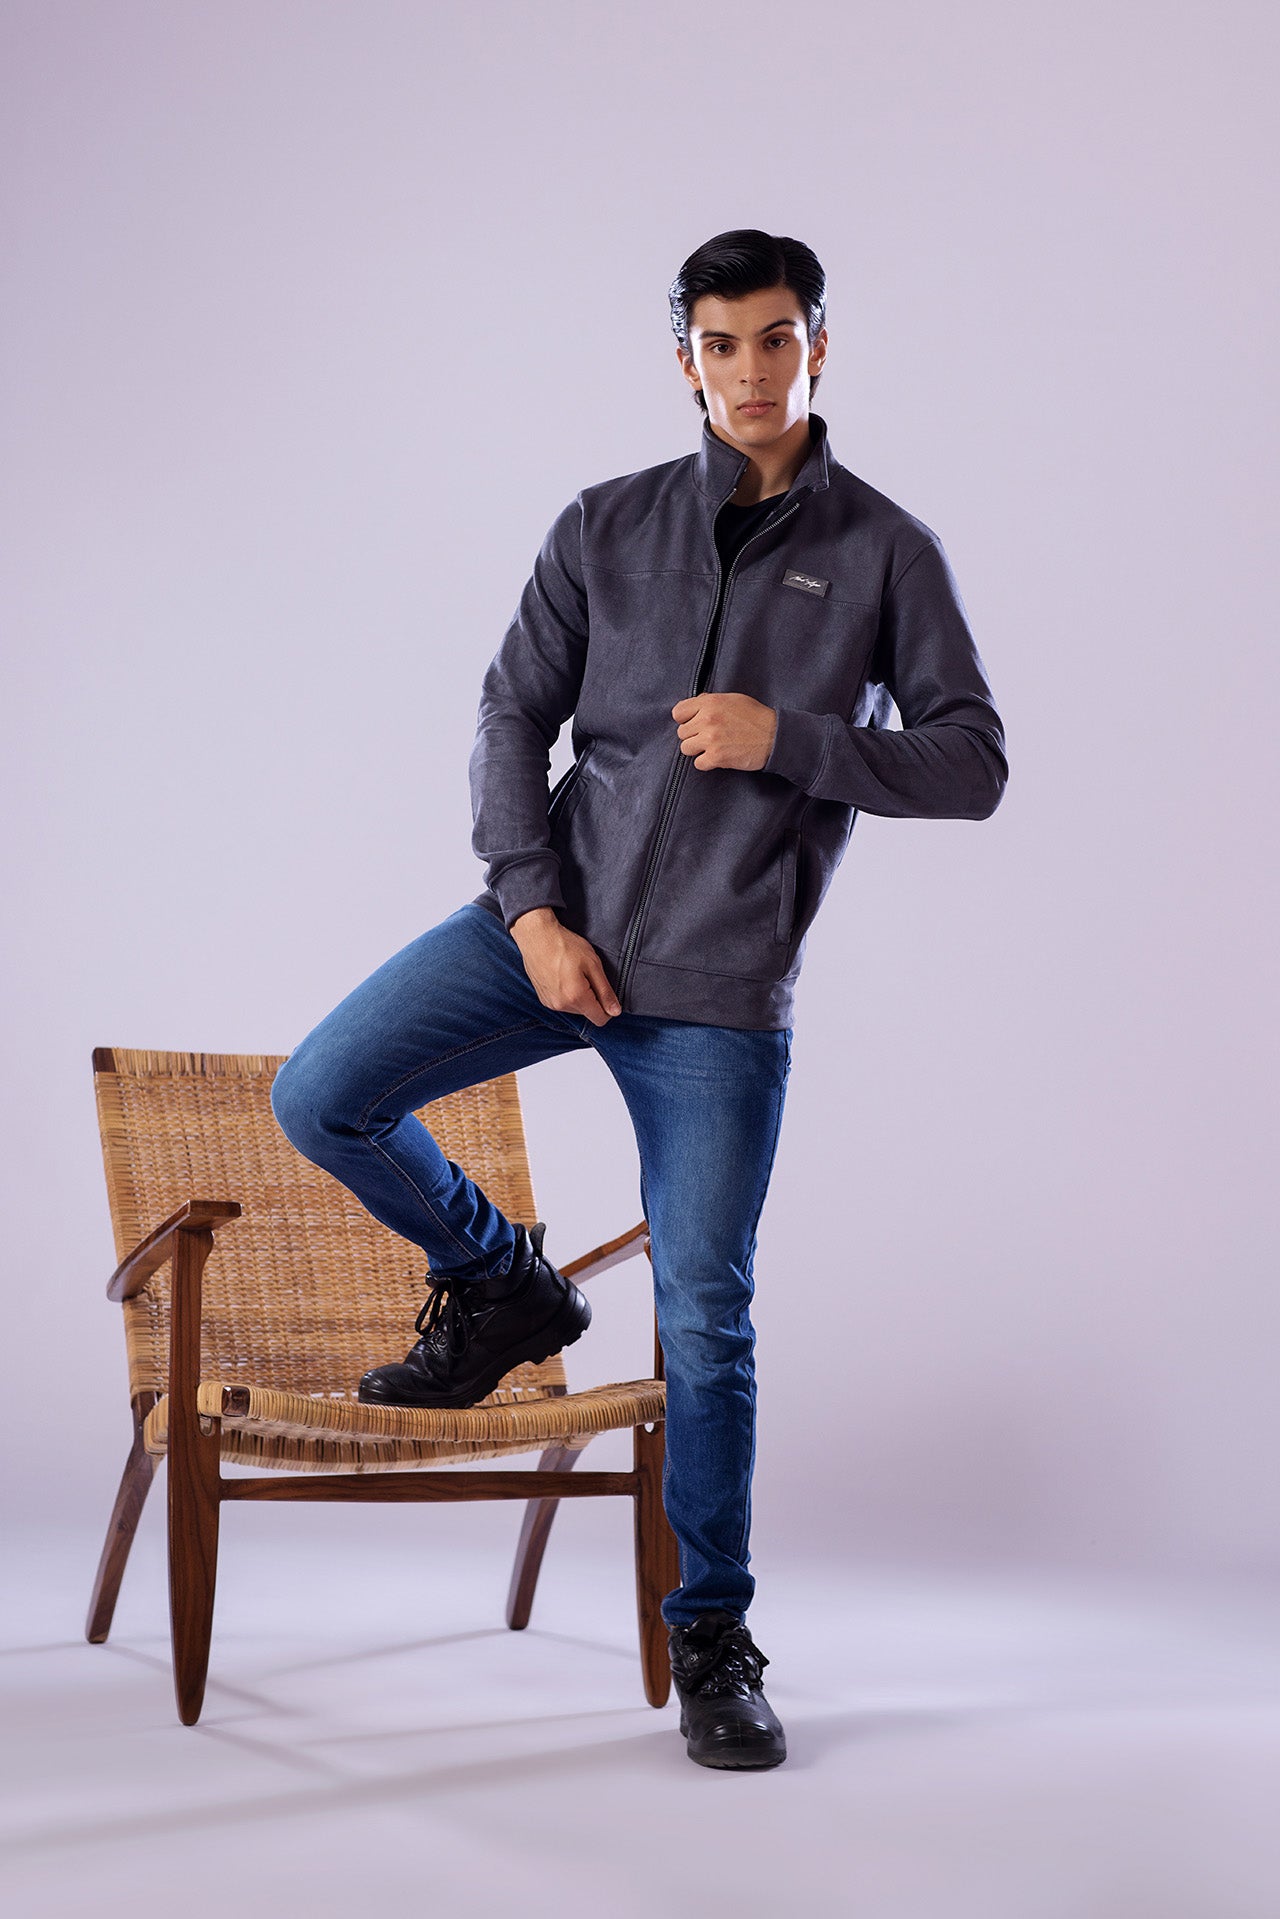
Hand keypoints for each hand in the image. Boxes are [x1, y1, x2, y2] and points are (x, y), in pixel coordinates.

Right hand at [509, 908, 621, 1024]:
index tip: (605, 991)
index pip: (600, 1019)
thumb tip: (615, 1011)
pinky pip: (562, 1003)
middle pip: (587, 1013)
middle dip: (592, 998)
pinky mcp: (543, 998)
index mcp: (576, 997)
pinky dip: (567, 994)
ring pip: (575, 1009)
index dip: (608, 1008)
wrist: (537, 936)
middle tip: (587, 975)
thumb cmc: (565, 945)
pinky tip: (563, 976)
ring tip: (573, 973)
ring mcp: (550, 1003)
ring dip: (579, 996)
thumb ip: (605, 991)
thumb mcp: (593, 965)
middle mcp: (561, 1005)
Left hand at [672, 692, 777, 770]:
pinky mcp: (717, 757)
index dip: (685, 720)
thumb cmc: (757, 717)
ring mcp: (711, 739)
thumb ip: (711, 701)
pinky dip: (707, 763)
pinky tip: (719, 757)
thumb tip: (695, 704)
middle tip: (709, 737)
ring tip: (713, 747)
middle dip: (693, 736)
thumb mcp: (733, 699)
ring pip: (686, 749)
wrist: (775, 736)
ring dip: (698, 750)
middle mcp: (707, 720)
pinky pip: (698, 764)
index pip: (678, 712)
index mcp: (710, 703)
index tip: (694, 724)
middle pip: (682, 733)